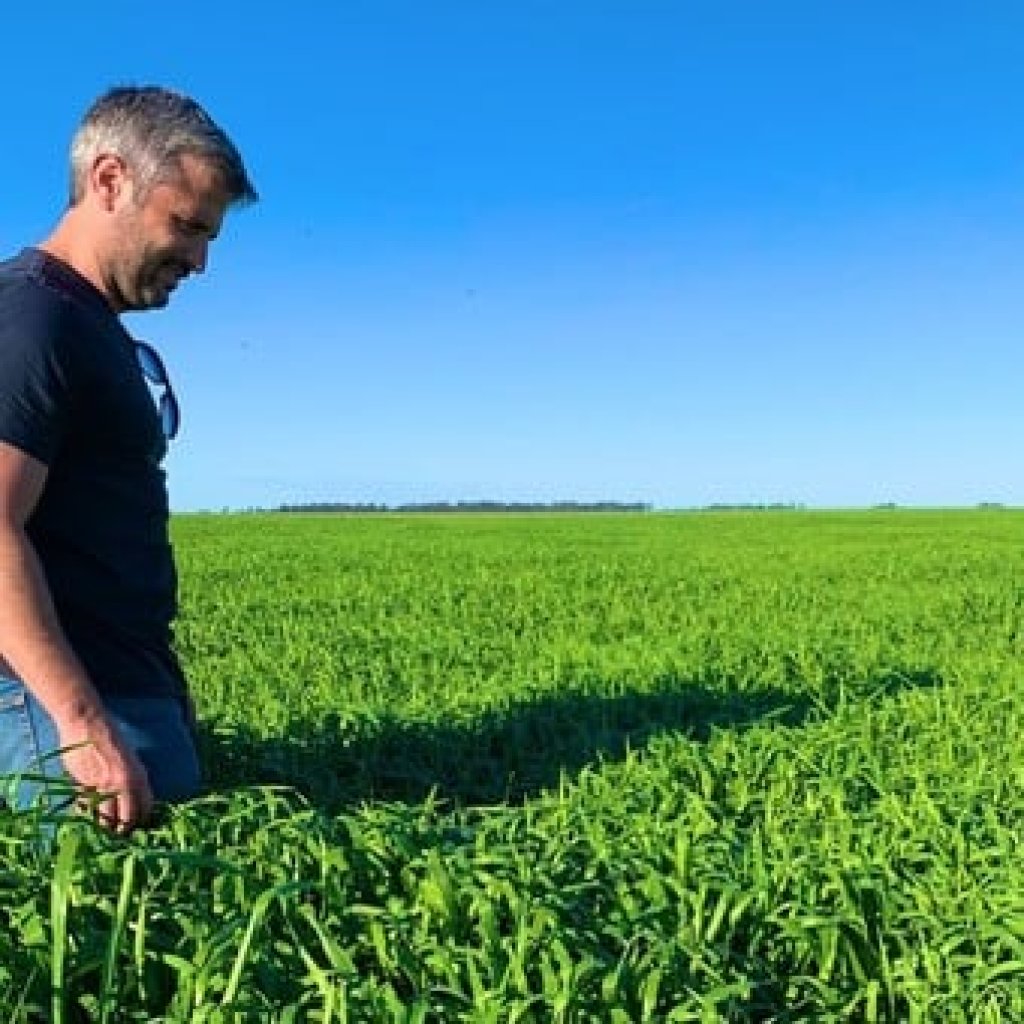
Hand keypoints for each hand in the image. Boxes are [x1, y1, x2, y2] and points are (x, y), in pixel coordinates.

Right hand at [55, 710, 152, 833]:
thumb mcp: (129, 758)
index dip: (141, 821)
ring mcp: (102, 786)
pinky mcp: (83, 786)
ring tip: (104, 830)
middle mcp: (123, 784)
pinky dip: (86, 814)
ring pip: (105, 819)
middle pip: (126, 820)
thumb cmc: (110, 737)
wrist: (87, 723)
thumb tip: (132, 799)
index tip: (138, 827)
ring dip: (104, 826)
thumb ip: (131, 779)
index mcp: (139, 776)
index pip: (144, 809)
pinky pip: (86, 808)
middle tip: (119, 833)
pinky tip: (86, 816)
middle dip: (123, 830)